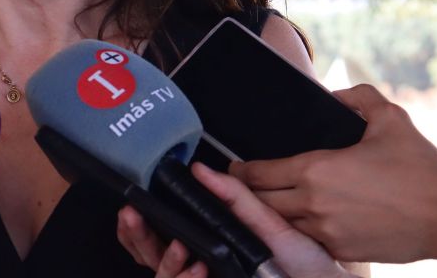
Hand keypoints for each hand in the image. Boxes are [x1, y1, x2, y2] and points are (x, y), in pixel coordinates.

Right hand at [117, 163, 354, 277]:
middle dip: (137, 237)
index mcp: (209, 247)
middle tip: (131, 218)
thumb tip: (203, 170)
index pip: (157, 239)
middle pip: (149, 256)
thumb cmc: (306, 268)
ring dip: (161, 261)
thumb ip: (236, 199)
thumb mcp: (269, 228)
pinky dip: (180, 276)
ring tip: (179, 247)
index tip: (132, 209)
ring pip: (160, 275)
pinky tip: (196, 268)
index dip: (137, 227)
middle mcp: (200, 270)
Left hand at [230, 83, 436, 263]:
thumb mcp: (388, 116)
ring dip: (274, 212)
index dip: (241, 169)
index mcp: (317, 169)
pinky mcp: (343, 251)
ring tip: (272, 200)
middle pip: (261, 202)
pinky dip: (302, 229)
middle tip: (246, 183)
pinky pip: (309, 240)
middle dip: (249, 192)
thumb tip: (334, 96)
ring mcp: (327, 232)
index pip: (259, 172)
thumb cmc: (420, 167)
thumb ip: (355, 97)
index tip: (234, 166)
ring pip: (282, 224)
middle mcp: (314, 204)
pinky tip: (306, 218)